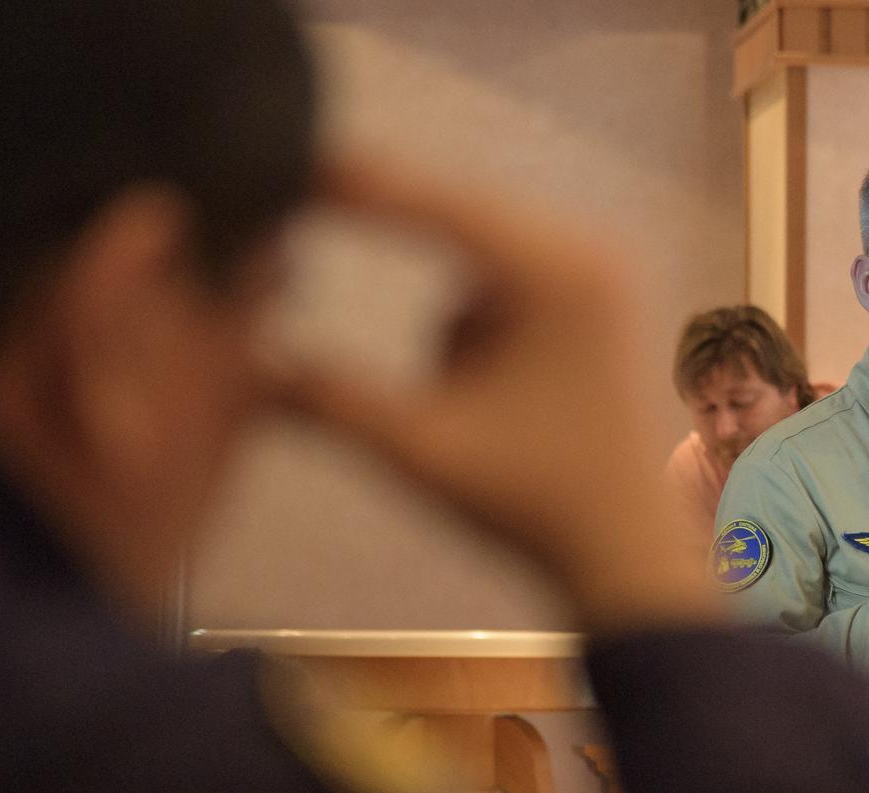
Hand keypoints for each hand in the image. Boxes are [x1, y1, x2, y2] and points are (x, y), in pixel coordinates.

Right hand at [270, 156, 713, 630]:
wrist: (623, 551)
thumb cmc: (528, 503)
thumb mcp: (417, 448)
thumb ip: (329, 397)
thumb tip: (245, 356)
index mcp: (554, 275)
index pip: (435, 206)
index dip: (355, 184)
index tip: (286, 165)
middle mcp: (587, 254)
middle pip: (459, 217)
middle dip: (390, 225)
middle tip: (308, 203)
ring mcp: (599, 274)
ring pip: (480, 254)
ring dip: (443, 296)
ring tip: (441, 367)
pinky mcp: (596, 302)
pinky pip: (509, 283)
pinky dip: (476, 320)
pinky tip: (486, 386)